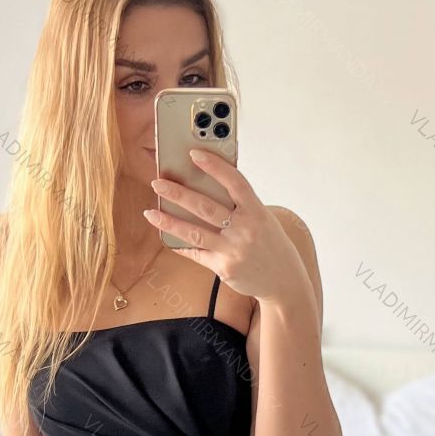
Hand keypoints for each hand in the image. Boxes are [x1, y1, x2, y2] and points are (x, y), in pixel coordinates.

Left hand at [146, 149, 302, 303]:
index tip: (193, 154)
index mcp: (257, 211)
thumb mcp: (263, 219)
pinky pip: (197, 254)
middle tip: (158, 183)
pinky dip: (181, 245)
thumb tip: (207, 187)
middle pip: (206, 207)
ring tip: (151, 213)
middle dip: (179, 194)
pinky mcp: (224, 268)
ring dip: (169, 222)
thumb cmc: (270, 245)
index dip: (214, 166)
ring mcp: (234, 251)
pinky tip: (167, 238)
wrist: (283, 281)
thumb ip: (241, 205)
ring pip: (195, 233)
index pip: (234, 182)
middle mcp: (246, 230)